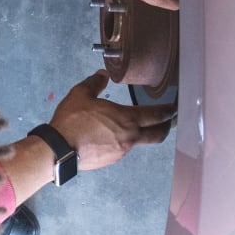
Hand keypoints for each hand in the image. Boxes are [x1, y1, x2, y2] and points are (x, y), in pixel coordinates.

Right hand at [49, 70, 174, 170]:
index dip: (169, 111)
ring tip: (137, 125)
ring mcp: (122, 151)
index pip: (157, 115)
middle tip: (168, 120)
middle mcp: (130, 137)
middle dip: (166, 126)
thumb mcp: (82, 94)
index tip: (174, 107)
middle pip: (158, 134)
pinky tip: (114, 135)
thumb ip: (95, 83)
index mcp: (127, 118)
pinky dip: (125, 141)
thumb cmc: (72, 120)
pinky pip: (124, 148)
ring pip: (140, 142)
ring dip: (143, 134)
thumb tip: (103, 74)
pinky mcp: (112, 160)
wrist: (59, 149)